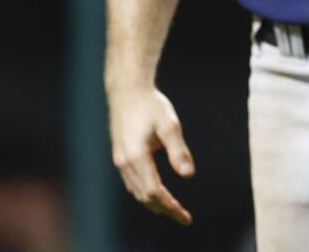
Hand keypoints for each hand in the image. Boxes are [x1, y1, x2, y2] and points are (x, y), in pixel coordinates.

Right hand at [108, 86, 195, 225]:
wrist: (127, 91)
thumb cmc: (150, 105)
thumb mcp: (169, 125)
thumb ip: (178, 151)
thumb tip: (188, 176)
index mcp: (136, 157)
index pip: (154, 192)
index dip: (170, 206)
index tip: (185, 216)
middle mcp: (124, 163)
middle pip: (144, 196)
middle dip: (165, 209)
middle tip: (184, 218)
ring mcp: (119, 161)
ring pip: (136, 192)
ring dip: (154, 204)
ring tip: (173, 211)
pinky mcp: (120, 157)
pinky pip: (132, 183)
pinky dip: (145, 193)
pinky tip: (157, 195)